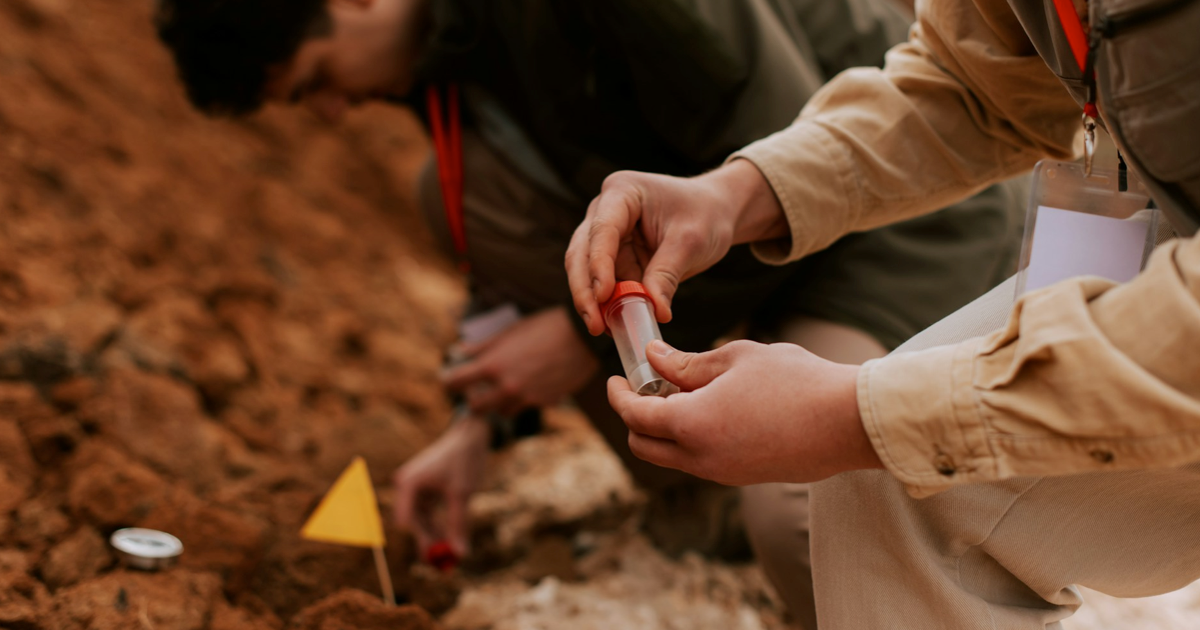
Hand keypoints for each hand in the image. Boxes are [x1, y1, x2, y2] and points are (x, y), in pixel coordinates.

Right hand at [392, 415, 490, 557]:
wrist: (470, 435)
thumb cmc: (464, 460)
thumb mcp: (462, 494)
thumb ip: (458, 524)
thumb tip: (460, 553)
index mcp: (409, 483)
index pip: (406, 519)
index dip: (419, 540)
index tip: (434, 557)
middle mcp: (406, 485)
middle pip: (411, 522)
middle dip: (426, 541)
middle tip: (442, 563)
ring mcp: (413, 488)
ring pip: (420, 520)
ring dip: (433, 534)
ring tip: (449, 553)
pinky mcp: (423, 489)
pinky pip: (427, 513)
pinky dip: (437, 524)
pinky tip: (448, 538)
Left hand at [442, 307, 599, 416]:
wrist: (582, 337)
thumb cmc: (545, 327)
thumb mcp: (511, 331)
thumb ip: (484, 345)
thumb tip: (462, 350)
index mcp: (493, 365)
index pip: (456, 381)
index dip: (450, 381)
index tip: (452, 380)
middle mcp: (507, 386)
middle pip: (476, 407)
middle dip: (474, 399)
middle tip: (478, 390)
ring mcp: (526, 397)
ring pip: (501, 411)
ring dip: (499, 403)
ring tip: (506, 388)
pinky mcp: (544, 402)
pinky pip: (526, 406)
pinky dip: (524, 399)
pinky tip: (531, 384)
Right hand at [565, 160, 787, 335]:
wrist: (716, 211)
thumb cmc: (706, 214)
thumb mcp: (691, 241)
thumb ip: (667, 274)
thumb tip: (655, 311)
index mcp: (622, 192)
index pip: (602, 230)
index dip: (598, 264)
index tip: (602, 296)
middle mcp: (605, 210)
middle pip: (582, 252)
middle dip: (586, 290)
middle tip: (594, 323)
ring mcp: (606, 234)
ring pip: (586, 272)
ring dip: (593, 302)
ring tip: (603, 330)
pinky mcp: (614, 256)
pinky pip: (605, 284)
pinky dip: (608, 304)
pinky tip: (614, 325)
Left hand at [608, 340, 882, 485]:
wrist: (848, 422)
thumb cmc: (795, 381)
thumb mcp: (737, 358)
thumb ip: (688, 362)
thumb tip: (653, 359)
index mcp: (692, 425)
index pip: (634, 416)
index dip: (619, 395)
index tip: (617, 378)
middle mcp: (701, 458)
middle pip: (643, 445)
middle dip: (635, 417)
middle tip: (648, 386)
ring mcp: (722, 474)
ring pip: (671, 457)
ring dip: (665, 430)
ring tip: (685, 392)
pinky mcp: (743, 478)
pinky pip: (700, 462)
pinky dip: (691, 439)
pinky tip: (713, 409)